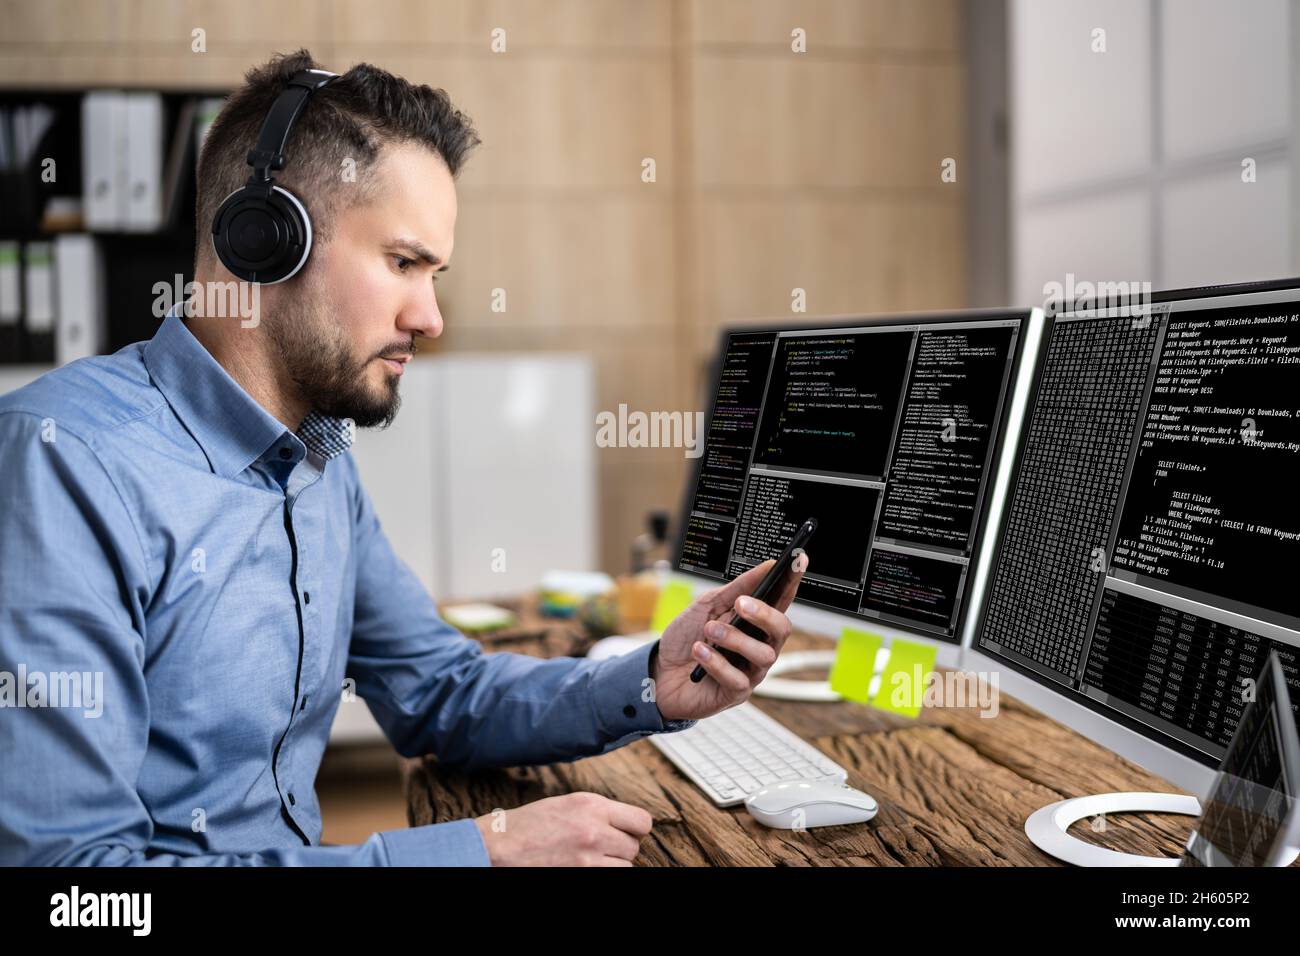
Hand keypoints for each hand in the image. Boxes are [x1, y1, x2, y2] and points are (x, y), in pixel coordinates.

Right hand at [473, 792, 652, 865]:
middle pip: (634, 846)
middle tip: (603, 847)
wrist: (500, 846)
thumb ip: (598, 811)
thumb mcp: (567, 803)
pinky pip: (608, 877)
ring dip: (613, 864)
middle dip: (621, 848)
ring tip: (592, 858)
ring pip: (625, 866)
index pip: (641, 821)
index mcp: (592, 805)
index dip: (635, 829)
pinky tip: (585, 867)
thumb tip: (624, 823)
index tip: (626, 831)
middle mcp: (594, 830)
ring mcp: (588, 858)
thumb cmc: (529, 824)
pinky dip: (602, 872)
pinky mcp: (582, 876)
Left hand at [651, 552, 808, 721]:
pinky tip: (699, 651)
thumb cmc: (686, 638)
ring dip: (734, 638)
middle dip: (765, 614)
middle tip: (741, 604)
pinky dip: (716, 661)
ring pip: (763, 655)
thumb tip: (766, 566)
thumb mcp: (707, 606)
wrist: (659, 672)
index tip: (798, 560)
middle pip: (782, 629)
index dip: (792, 582)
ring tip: (709, 630)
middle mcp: (759, 646)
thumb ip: (736, 588)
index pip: (781, 601)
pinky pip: (737, 678)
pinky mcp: (736, 692)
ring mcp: (750, 671)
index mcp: (755, 623)